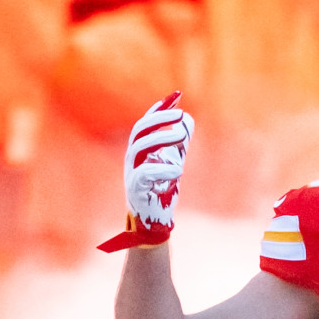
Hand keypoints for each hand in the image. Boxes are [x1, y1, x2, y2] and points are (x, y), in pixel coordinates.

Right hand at [98, 91, 194, 251]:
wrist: (155, 221)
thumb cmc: (162, 191)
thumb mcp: (173, 162)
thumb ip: (179, 143)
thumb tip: (187, 118)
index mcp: (140, 151)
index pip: (146, 123)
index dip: (159, 109)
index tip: (177, 96)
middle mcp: (133, 159)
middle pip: (140, 130)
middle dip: (158, 118)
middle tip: (180, 114)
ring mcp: (131, 173)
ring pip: (139, 147)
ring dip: (161, 138)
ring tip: (182, 136)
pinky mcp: (135, 189)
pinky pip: (144, 173)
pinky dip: (162, 169)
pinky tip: (178, 170)